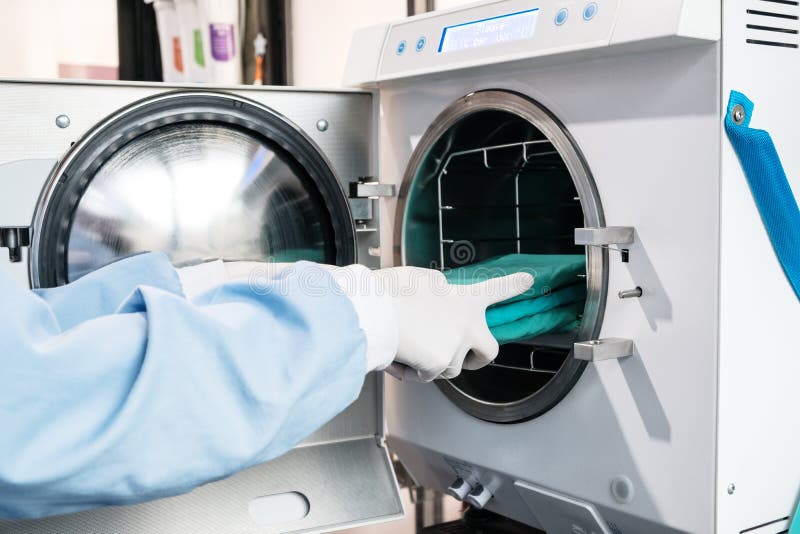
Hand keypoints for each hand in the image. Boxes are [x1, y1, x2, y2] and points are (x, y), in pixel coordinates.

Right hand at [375, 267, 532, 381]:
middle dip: (479, 358)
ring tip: (408, 346)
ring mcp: (457, 346)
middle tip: (465, 356)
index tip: (529, 280)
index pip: (495, 289)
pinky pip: (427, 376)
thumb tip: (441, 295)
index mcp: (463, 298)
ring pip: (451, 367)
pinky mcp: (441, 364)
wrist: (375, 310)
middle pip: (489, 350)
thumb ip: (439, 289)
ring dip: (433, 363)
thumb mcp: (421, 280)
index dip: (513, 285)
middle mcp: (468, 324)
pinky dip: (413, 371)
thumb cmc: (390, 293)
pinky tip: (399, 355)